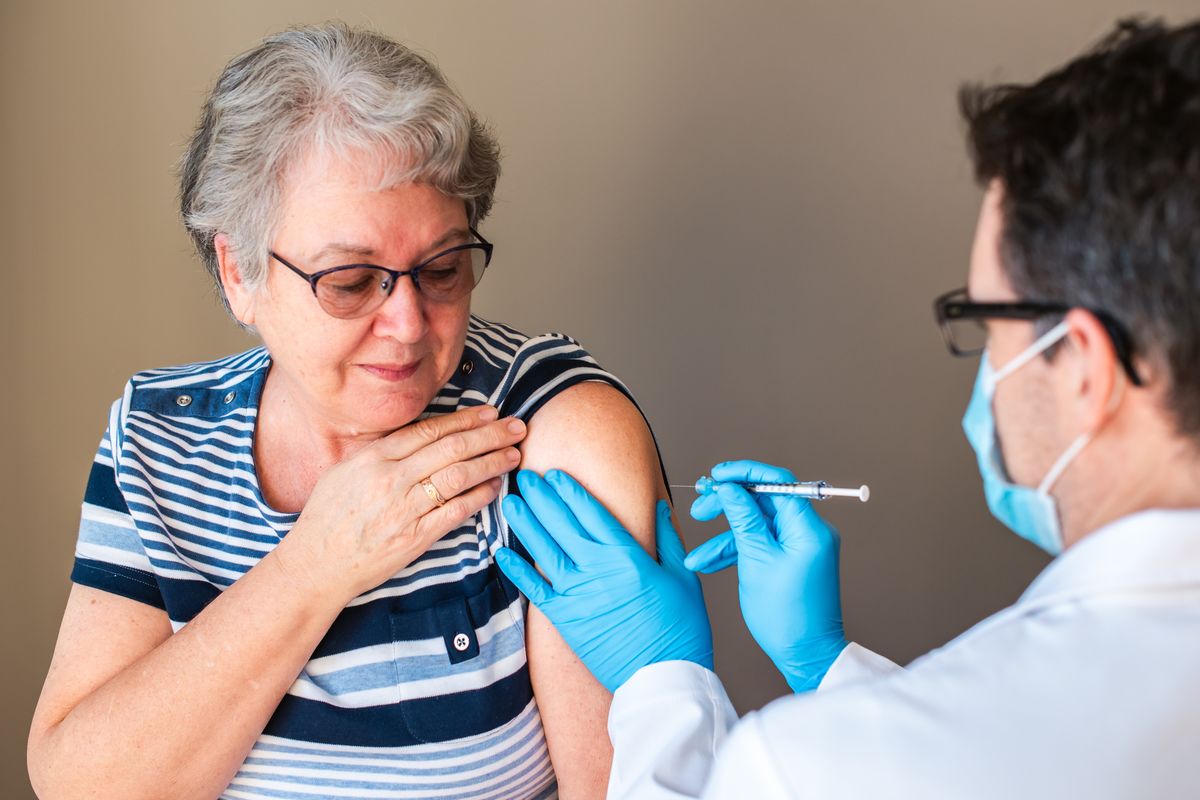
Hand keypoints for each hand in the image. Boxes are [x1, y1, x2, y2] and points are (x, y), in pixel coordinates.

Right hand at [276, 406, 526, 600]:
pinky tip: (496, 486)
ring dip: (492, 462)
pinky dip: (480, 497)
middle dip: (490, 435)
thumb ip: (381, 452)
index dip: (465, 419)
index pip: (430, 430)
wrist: (316, 565)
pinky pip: (456, 512)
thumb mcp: (344, 471)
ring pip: (459, 476)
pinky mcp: (415, 538)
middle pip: (452, 448)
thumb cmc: (329, 517)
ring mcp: (404, 509)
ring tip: (514, 453)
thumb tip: (419, 436)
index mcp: (374, 458)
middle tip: (516, 426)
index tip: (490, 412)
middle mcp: (391, 479)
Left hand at [495, 470, 712, 691]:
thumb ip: (669, 540)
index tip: (556, 473)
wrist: (663, 678)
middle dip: (542, 497)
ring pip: (544, 549)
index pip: (592, 512)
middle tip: (524, 475)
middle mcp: (597, 570)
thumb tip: (659, 506)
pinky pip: (535, 589)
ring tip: (511, 501)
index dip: (571, 490)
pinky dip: (517, 570)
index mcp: (628, 556)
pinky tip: (501, 552)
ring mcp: (578, 594)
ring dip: (526, 523)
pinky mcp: (565, 619)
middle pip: (562, 523)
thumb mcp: (684, 578)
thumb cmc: (680, 631)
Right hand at [684, 460, 846, 691]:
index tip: (717, 475)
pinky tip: (708, 564)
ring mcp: (800, 545)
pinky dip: (736, 551)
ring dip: (725, 535)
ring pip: (757, 524)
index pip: (777, 481)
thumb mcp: (756, 560)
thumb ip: (742, 518)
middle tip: (699, 507)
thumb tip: (730, 488)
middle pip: (763, 500)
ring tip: (697, 553)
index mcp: (808, 527)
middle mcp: (809, 531)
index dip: (744, 473)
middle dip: (728, 503)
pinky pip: (761, 543)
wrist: (806, 654)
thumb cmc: (787, 615)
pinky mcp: (791, 558)